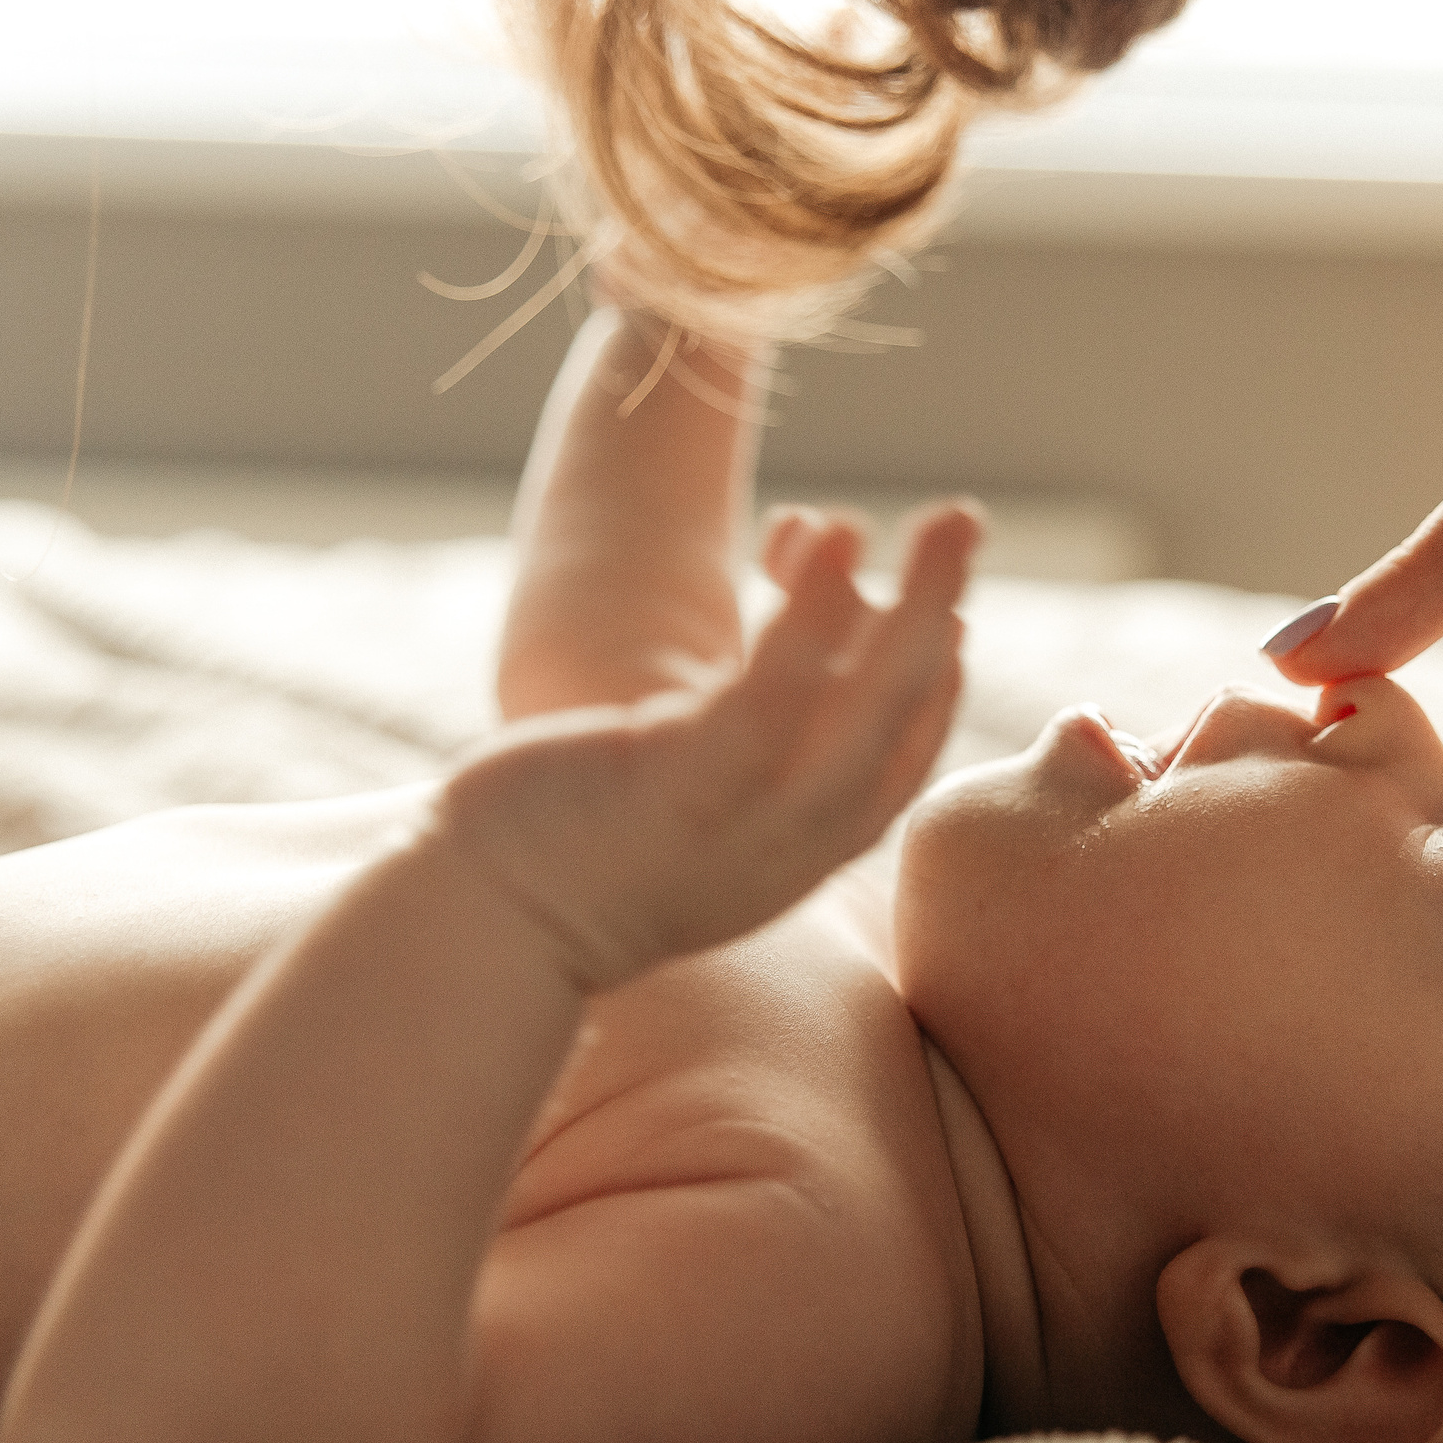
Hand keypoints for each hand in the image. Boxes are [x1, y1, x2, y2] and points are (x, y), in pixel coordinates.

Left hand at [436, 505, 979, 990]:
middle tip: (965, 521)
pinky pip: (772, 692)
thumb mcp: (684, 823)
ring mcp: (743, 822)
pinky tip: (829, 535)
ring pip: (863, 708)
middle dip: (943, 617)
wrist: (476, 926)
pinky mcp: (679, 783)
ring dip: (915, 604)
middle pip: (902, 725)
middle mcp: (792, 848)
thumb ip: (741, 767)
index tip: (947, 616)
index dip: (934, 685)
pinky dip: (815, 613)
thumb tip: (778, 681)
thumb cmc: (569, 856)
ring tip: (945, 517)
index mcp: (797, 857)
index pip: (899, 765)